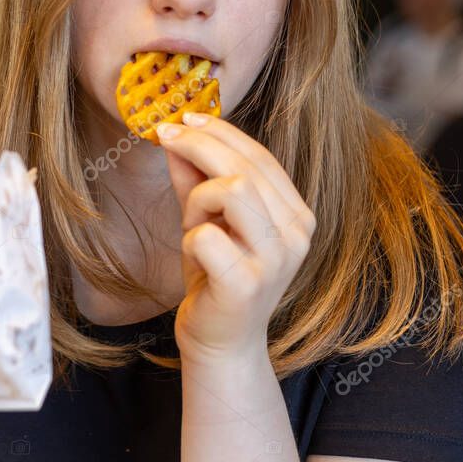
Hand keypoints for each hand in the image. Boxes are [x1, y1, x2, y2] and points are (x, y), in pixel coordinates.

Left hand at [158, 113, 315, 362]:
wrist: (221, 342)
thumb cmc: (215, 277)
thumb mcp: (205, 219)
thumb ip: (195, 178)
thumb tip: (176, 132)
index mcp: (297, 214)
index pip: (261, 156)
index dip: (220, 132)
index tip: (185, 119)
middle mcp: (296, 234)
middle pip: (245, 167)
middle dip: (198, 147)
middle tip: (166, 137)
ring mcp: (275, 260)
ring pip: (231, 190)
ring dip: (198, 201)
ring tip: (192, 225)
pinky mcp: (246, 284)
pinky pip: (205, 235)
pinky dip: (189, 239)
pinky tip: (194, 257)